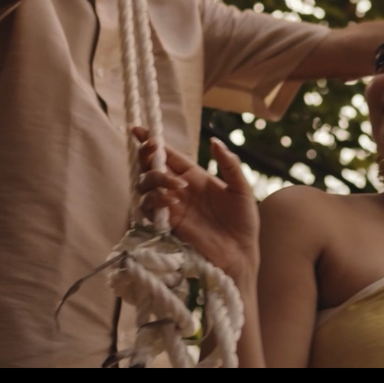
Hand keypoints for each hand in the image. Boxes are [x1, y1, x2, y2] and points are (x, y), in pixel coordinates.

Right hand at [133, 128, 259, 286]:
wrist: (240, 253)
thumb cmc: (243, 221)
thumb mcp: (241, 188)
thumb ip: (229, 164)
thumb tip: (214, 141)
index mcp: (194, 176)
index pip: (168, 154)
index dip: (152, 141)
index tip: (139, 129)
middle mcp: (178, 188)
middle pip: (150, 167)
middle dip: (147, 156)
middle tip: (154, 151)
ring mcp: (171, 206)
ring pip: (145, 185)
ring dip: (155, 179)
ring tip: (177, 187)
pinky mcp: (167, 223)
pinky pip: (149, 207)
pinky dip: (156, 200)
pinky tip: (173, 201)